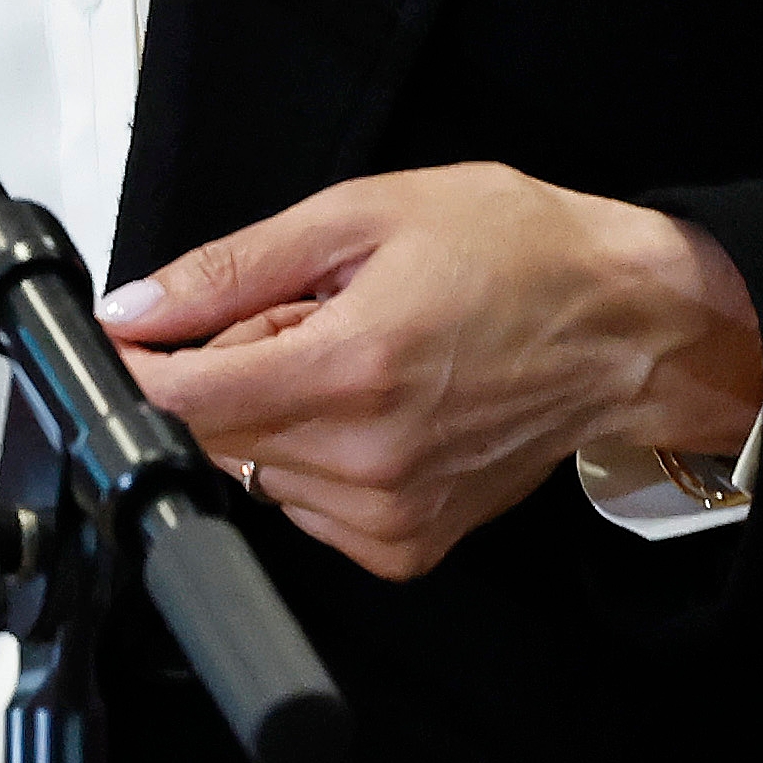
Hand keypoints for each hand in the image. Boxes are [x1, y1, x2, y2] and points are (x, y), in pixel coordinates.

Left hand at [100, 162, 762, 582]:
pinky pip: (305, 506)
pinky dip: (315, 455)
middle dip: (228, 370)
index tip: (134, 336)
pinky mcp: (410, 545)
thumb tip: (136, 309)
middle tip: (302, 316)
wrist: (628, 326)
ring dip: (274, 413)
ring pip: (254, 471)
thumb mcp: (360, 216)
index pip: (181, 398)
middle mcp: (368, 459)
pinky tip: (373, 406)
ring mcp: (391, 514)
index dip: (139, 364)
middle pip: (212, 435)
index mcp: (352, 369)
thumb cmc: (517, 255)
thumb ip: (232, 269)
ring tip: (352, 355)